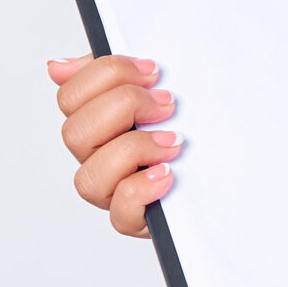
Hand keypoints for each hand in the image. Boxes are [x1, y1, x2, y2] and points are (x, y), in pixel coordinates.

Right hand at [49, 54, 181, 237]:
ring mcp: (113, 191)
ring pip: (90, 177)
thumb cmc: (192, 128)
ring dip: (134, 150)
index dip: (107, 76)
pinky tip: (167, 174)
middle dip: (124, 107)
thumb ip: (113, 74)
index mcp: (98, 122)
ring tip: (173, 141)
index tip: (151, 70)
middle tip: (167, 104)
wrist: (229, 174)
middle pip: (75, 133)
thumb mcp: (157, 88)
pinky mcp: (135, 219)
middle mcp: (98, 157)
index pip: (71, 97)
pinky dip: (141, 190)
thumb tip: (58, 67)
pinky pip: (120, 214)